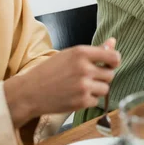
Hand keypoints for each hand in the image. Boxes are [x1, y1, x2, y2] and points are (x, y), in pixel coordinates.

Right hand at [4, 38, 120, 127]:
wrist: (29, 92)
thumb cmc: (49, 71)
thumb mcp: (70, 54)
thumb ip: (95, 50)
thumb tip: (113, 42)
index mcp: (82, 53)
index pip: (114, 56)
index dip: (114, 61)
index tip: (110, 64)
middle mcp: (84, 68)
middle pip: (111, 74)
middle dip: (103, 77)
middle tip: (89, 77)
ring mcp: (83, 86)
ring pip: (105, 89)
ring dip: (97, 89)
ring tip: (81, 86)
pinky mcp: (81, 101)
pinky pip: (96, 101)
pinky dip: (89, 100)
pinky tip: (76, 95)